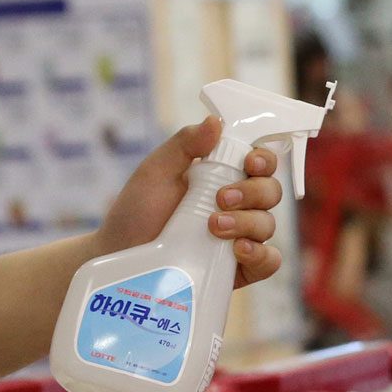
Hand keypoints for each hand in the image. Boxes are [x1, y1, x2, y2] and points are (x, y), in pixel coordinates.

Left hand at [96, 117, 284, 287]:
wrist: (120, 254)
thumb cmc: (137, 211)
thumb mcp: (156, 171)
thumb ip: (184, 145)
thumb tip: (215, 122)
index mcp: (224, 177)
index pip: (260, 163)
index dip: (263, 160)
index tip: (249, 162)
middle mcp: (239, 206)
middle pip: (271, 191)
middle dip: (252, 192)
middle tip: (221, 198)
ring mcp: (240, 238)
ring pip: (268, 225)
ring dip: (248, 222)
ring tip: (214, 225)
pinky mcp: (239, 269)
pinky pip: (269, 262)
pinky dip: (262, 255)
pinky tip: (239, 250)